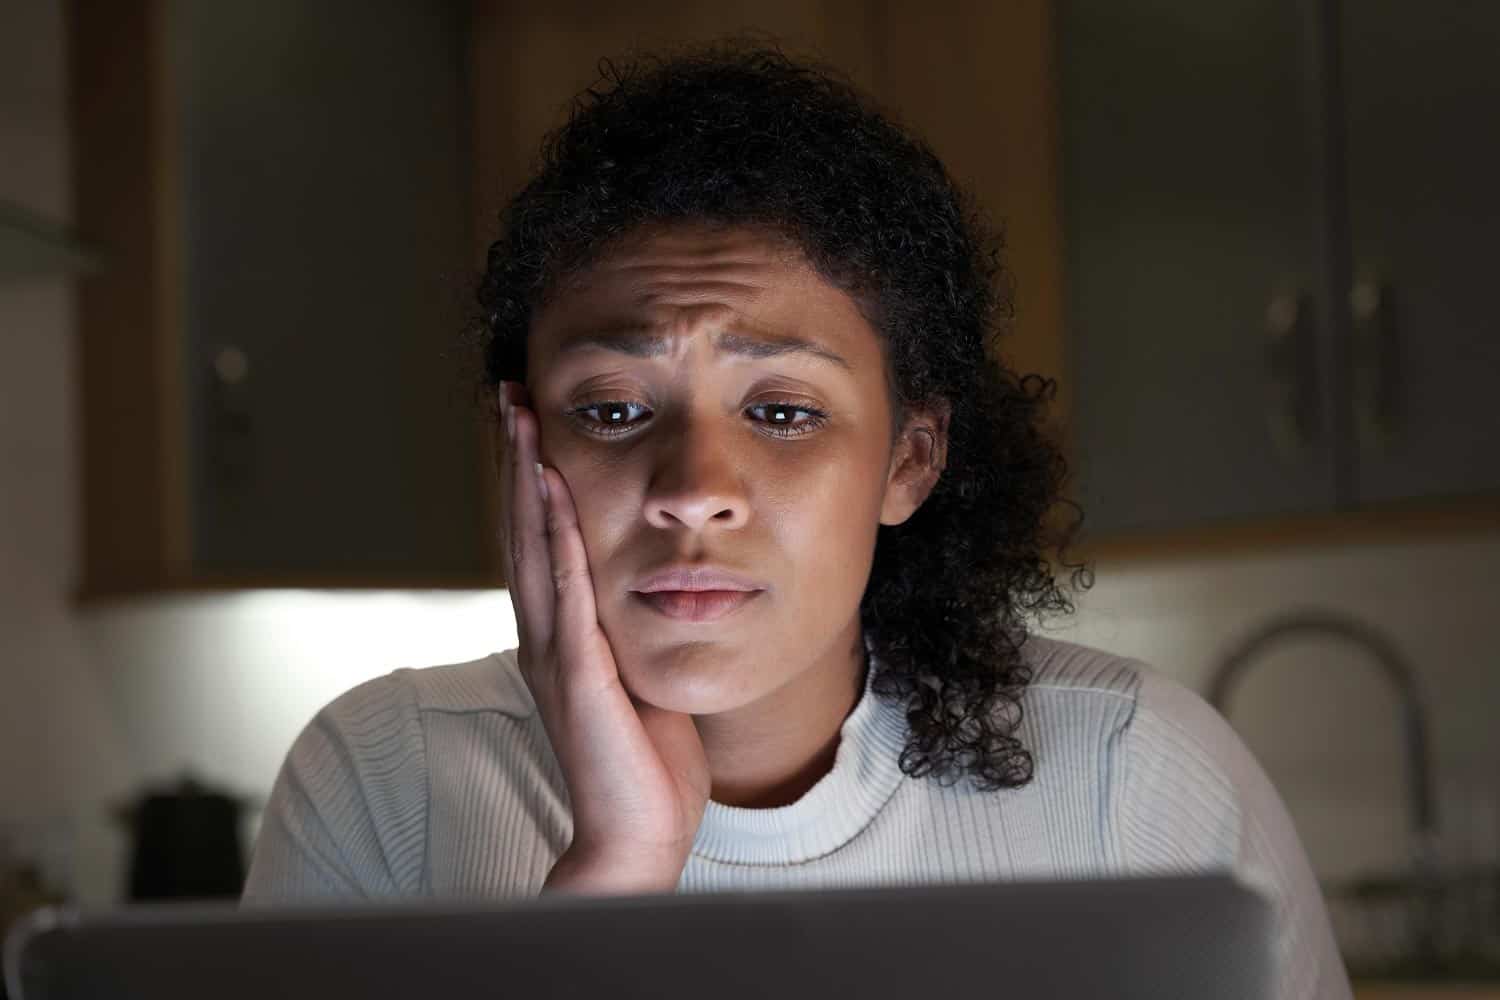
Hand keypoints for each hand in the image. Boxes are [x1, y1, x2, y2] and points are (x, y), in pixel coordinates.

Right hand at [497, 381, 710, 893]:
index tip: (530, 419)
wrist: (636, 833)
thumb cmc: (645, 760)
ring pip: (533, 546)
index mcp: (561, 634)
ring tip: (520, 417)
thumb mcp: (640, 676)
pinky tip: (557, 488)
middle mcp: (546, 634)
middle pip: (522, 528)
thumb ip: (632, 631)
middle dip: (515, 459)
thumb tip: (655, 587)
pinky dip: (559, 535)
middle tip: (508, 393)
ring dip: (526, 479)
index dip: (531, 478)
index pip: (539, 539)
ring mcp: (555, 652)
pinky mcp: (577, 675)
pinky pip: (567, 591)